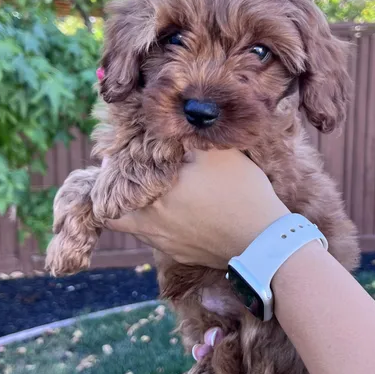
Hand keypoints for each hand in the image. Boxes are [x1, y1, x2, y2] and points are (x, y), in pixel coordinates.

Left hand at [105, 149, 287, 268]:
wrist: (263, 241)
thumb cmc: (240, 191)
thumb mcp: (216, 152)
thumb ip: (187, 135)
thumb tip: (167, 120)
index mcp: (152, 193)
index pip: (112, 179)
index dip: (111, 165)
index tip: (115, 155)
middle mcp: (148, 222)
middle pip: (112, 209)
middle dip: (114, 191)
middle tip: (123, 176)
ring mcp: (162, 242)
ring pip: (130, 225)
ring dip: (133, 208)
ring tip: (149, 192)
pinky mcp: (177, 253)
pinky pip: (154, 237)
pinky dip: (155, 223)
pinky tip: (174, 211)